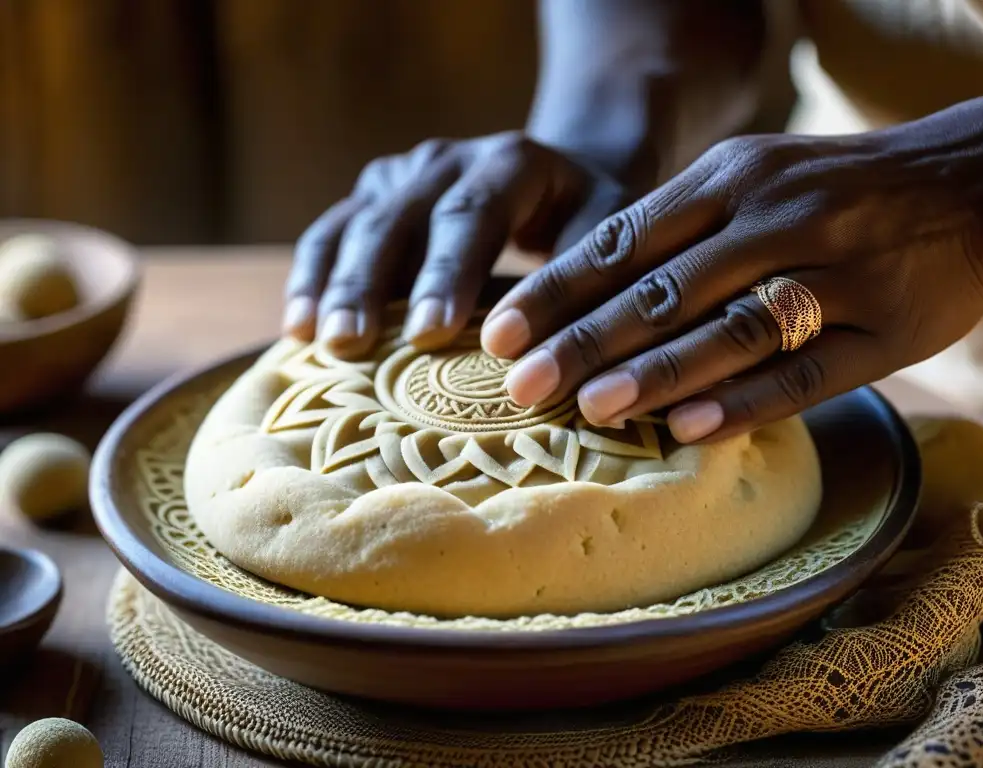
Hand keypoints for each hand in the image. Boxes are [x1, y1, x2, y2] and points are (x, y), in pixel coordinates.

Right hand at [283, 132, 625, 356]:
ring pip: (354, 224)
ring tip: (320, 341)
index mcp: (510, 162)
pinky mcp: (372, 196)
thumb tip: (555, 362)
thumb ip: (584, 283)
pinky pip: (330, 233)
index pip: (472, 214)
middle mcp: (447, 160)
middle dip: (372, 283)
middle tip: (352, 343)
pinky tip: (298, 327)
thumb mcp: (607, 233)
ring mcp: (402, 174)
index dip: (447, 273)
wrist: (559, 173)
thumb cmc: (588, 219)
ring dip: (333, 284)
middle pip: (399, 218)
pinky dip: (311, 277)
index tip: (430, 333)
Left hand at [480, 94, 982, 442]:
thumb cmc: (832, 186)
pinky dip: (743, 401)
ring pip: (728, 331)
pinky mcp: (882, 332)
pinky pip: (803, 373)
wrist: (972, 179)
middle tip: (523, 387)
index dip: (556, 289)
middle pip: (662, 290)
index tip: (500, 332)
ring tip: (591, 410)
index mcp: (731, 179)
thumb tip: (582, 289)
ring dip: (655, 373)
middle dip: (584, 341)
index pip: (623, 240)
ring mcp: (832, 276)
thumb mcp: (751, 175)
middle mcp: (775, 221)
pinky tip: (688, 429)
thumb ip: (677, 227)